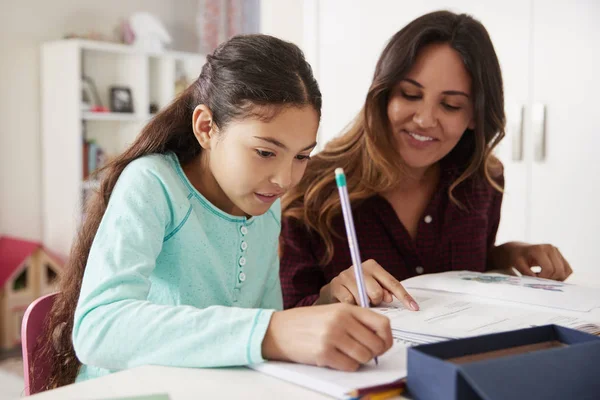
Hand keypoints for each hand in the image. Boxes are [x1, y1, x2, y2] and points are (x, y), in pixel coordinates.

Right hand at [262, 303, 392, 370]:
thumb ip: (355, 321)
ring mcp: (333, 337)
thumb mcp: (332, 312)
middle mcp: (341, 320)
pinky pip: (350, 366)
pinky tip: (336, 359)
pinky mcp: (324, 353)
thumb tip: (380, 339)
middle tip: (364, 353)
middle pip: (376, 344)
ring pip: (365, 357)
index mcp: (346, 308)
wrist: (278, 330)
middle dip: (373, 353)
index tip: (383, 345)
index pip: (382, 323)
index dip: (387, 338)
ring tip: (346, 355)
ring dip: (359, 360)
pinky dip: (347, 366)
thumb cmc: (306, 322)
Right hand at [317, 259, 418, 309]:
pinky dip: (352, 306)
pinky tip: (350, 304)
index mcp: (372, 266)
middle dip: (376, 301)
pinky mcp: (335, 285)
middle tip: (370, 302)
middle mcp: (358, 267)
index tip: (414, 308)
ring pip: (363, 298)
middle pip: (377, 292)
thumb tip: (390, 298)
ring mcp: (345, 275)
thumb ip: (384, 292)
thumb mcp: (373, 288)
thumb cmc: (357, 291)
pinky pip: (350, 302)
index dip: (404, 297)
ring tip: (358, 302)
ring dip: (363, 305)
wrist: (332, 292)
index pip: (392, 282)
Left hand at [509, 243, 572, 280]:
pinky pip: (568, 270)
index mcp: (539, 249)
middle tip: (539, 279)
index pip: (548, 269)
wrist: (518, 250)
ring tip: (543, 277)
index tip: (535, 280)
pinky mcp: (561, 256)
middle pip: (559, 271)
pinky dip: (561, 276)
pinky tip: (549, 276)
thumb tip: (539, 281)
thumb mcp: (518, 265)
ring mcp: (557, 251)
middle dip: (550, 279)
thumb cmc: (517, 257)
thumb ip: (527, 273)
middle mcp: (551, 248)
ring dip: (557, 279)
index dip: (543, 278)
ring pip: (566, 271)